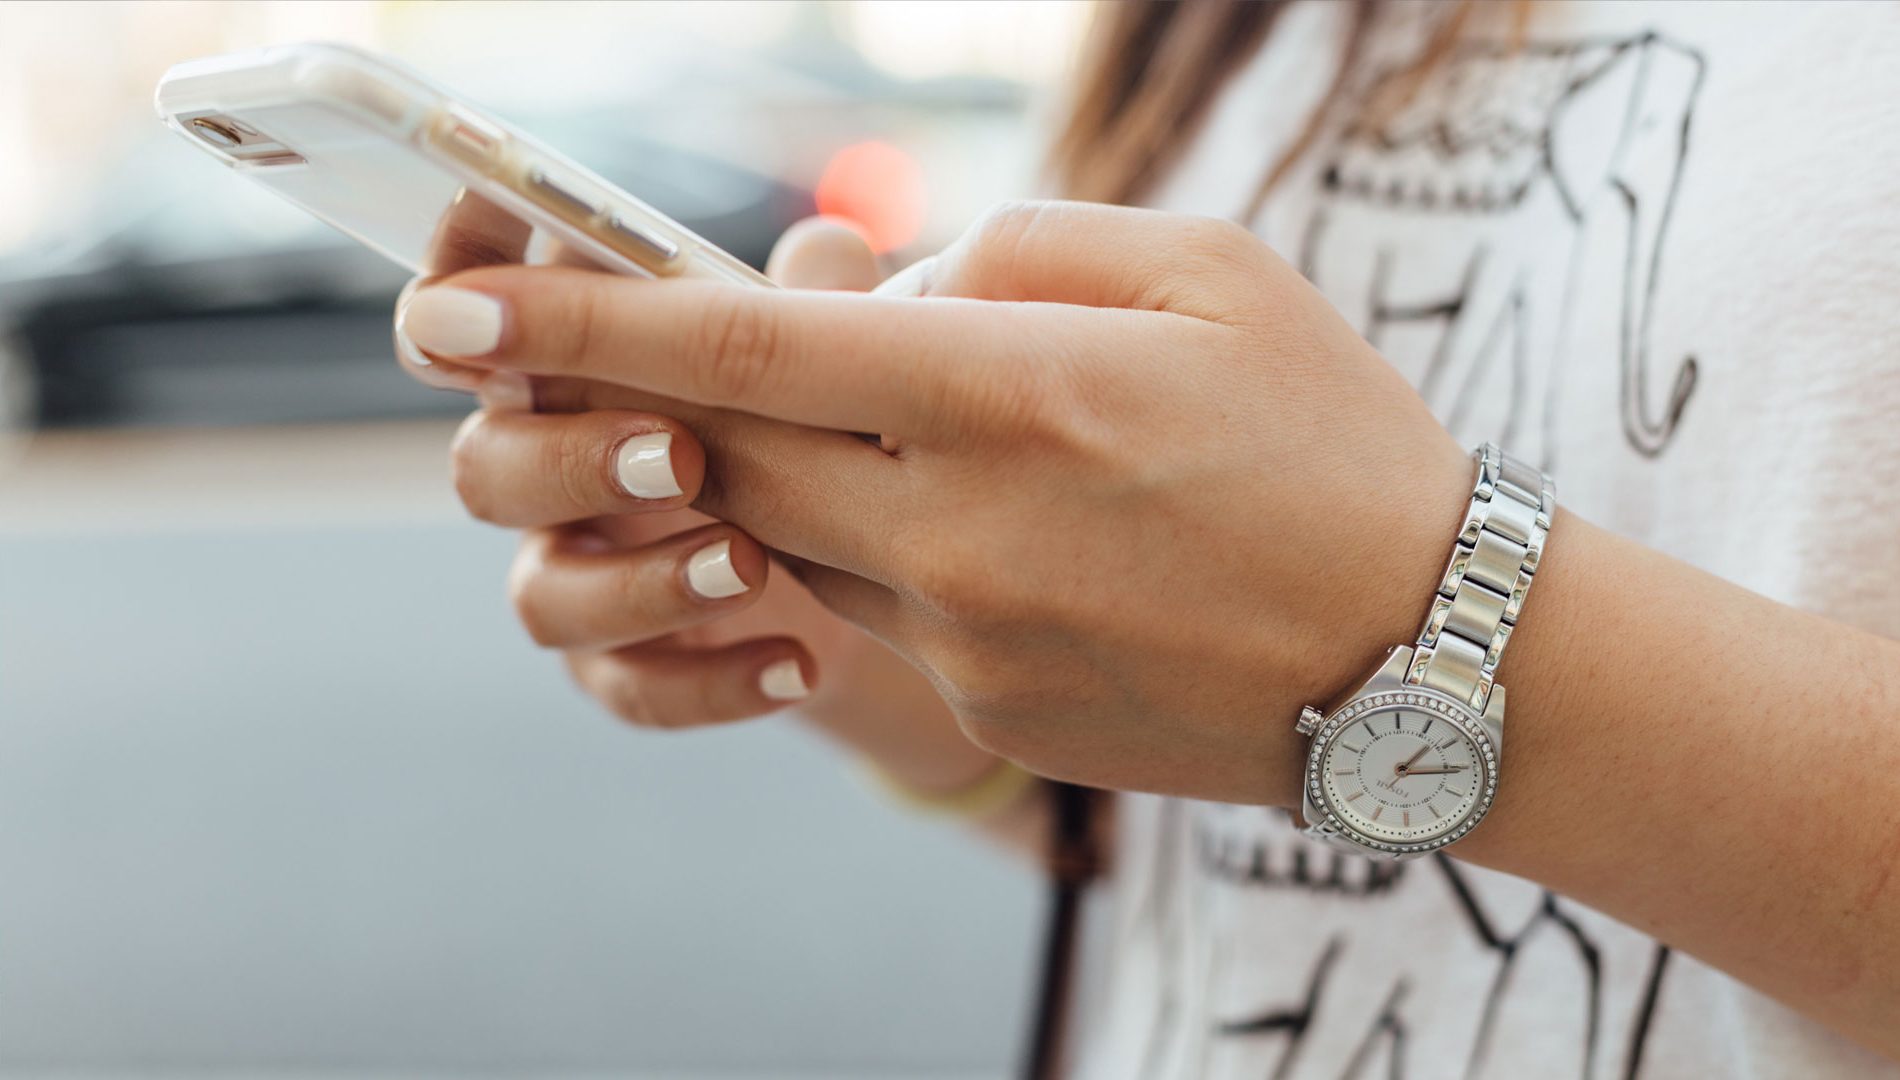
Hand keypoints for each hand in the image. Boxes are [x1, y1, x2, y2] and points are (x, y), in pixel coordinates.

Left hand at [395, 201, 1475, 805]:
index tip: (454, 312)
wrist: (1432, 660)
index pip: (745, 349)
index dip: (584, 323)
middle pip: (730, 451)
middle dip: (656, 398)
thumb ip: (1017, 247)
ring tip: (924, 426)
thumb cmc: (1335, 439)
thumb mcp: (1208, 271)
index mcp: (1016, 392)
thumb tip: (879, 282)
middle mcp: (963, 527)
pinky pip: (880, 608)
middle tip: (632, 354)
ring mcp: (968, 637)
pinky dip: (891, 544)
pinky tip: (1011, 527)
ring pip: (794, 534)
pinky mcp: (986, 706)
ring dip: (797, 467)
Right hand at [408, 219, 988, 794]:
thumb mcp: (830, 352)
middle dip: (571, 460)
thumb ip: (816, 299)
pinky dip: (711, 681)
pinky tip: (797, 664)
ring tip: (752, 564)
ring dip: (641, 582)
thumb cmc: (818, 417)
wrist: (876, 568)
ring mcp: (579, 572)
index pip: (473, 321)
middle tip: (681, 455)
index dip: (454, 298)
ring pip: (543, 595)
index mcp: (572, 365)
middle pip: (485, 467)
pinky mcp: (624, 664)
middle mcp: (549, 466)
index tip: (479, 294)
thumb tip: (830, 247)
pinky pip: (629, 688)